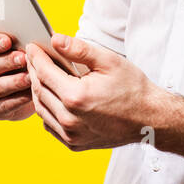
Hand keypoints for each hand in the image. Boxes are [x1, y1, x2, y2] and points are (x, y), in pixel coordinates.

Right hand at [0, 32, 33, 120]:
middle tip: (24, 58)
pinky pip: (2, 106)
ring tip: (30, 77)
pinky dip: (17, 100)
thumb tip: (28, 34)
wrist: (26, 83)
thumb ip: (18, 37)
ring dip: (14, 82)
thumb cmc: (21, 55)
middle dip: (7, 62)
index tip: (8, 40)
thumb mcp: (18, 43)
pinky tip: (30, 94)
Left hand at [25, 33, 167, 151]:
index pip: (44, 73)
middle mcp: (70, 119)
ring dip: (38, 91)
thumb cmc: (132, 89)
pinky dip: (46, 110)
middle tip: (34, 58)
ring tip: (41, 75)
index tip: (33, 47)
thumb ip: (79, 49)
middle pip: (39, 91)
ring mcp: (71, 135)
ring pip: (41, 110)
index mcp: (76, 97)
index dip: (36, 57)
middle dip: (34, 71)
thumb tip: (55, 40)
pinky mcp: (74, 144)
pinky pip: (50, 126)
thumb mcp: (108, 61)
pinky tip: (53, 97)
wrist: (150, 119)